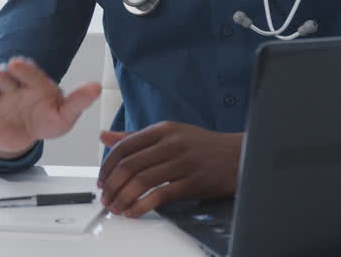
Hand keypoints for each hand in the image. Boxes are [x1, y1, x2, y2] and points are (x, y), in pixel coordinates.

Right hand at [0, 56, 100, 159]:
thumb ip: (78, 100)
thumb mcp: (65, 113)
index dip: (23, 68)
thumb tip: (97, 86)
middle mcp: (11, 88)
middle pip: (3, 78)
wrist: (28, 135)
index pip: (27, 72)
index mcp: (31, 83)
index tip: (18, 63)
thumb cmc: (47, 117)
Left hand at [97, 122, 242, 217]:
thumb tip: (105, 136)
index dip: (107, 166)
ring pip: (141, 181)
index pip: (124, 146)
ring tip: (117, 207)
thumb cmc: (202, 146)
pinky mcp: (192, 183)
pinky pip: (160, 196)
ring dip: (123, 198)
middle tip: (105, 198)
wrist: (238, 155)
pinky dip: (141, 206)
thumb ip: (136, 137)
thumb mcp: (169, 133)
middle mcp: (171, 144)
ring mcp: (182, 163)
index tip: (102, 180)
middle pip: (129, 165)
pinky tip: (134, 211)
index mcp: (162, 130)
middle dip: (112, 185)